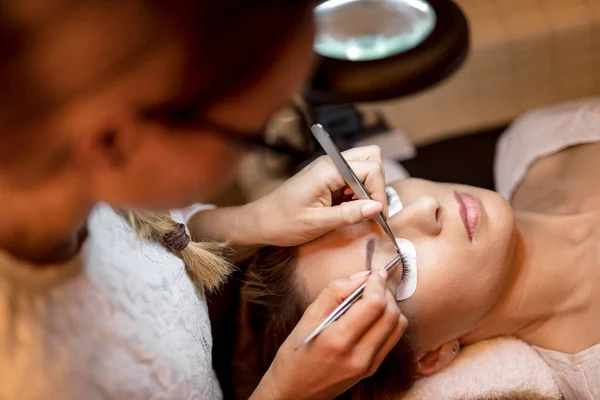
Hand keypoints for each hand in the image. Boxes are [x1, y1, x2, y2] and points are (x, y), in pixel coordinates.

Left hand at [250, 145, 387, 246]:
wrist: (261, 221)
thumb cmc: (284, 222)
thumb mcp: (318, 223)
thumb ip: (349, 214)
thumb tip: (377, 207)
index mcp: (327, 170)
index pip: (370, 168)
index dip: (378, 191)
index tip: (378, 214)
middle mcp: (330, 163)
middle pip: (371, 158)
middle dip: (377, 183)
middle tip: (369, 208)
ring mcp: (329, 167)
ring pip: (364, 165)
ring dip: (368, 187)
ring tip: (357, 210)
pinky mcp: (328, 176)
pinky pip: (353, 176)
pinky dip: (358, 191)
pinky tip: (348, 208)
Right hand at [250, 269, 406, 399]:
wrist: (294, 392)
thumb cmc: (295, 354)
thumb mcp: (307, 317)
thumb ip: (334, 292)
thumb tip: (361, 276)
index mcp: (338, 340)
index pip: (375, 305)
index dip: (378, 283)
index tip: (374, 272)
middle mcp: (358, 355)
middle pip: (391, 314)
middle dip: (386, 292)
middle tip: (373, 283)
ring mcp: (368, 365)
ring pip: (398, 326)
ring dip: (390, 306)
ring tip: (373, 298)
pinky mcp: (372, 369)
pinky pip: (392, 339)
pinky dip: (388, 322)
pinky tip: (373, 316)